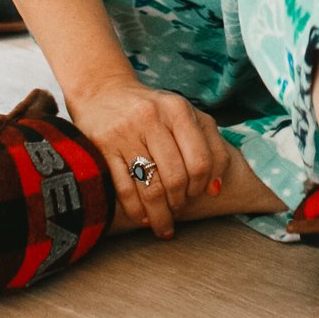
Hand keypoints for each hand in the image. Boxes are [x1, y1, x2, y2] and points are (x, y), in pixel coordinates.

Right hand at [64, 73, 228, 239]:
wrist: (104, 92)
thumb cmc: (153, 110)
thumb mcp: (184, 115)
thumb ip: (209, 145)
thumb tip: (215, 189)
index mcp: (178, 110)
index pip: (201, 160)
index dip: (201, 185)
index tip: (197, 195)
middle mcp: (152, 118)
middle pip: (176, 178)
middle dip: (180, 202)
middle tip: (178, 210)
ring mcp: (125, 133)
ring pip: (150, 188)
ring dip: (160, 215)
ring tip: (163, 224)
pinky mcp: (103, 148)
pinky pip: (125, 190)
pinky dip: (137, 211)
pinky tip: (143, 218)